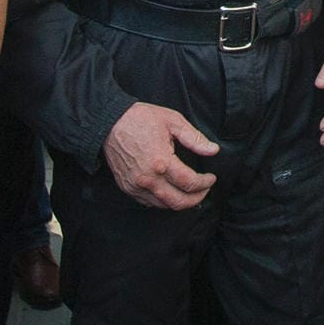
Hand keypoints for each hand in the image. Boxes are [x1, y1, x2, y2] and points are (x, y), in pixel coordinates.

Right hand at [102, 102, 219, 209]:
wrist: (110, 122)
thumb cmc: (141, 119)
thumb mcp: (173, 121)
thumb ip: (195, 138)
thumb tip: (213, 150)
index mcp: (162, 162)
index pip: (190, 183)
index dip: (205, 183)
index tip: (211, 178)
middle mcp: (148, 179)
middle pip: (179, 202)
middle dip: (197, 198)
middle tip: (204, 189)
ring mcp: (135, 185)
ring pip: (164, 205)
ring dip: (181, 202)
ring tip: (190, 191)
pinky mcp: (127, 187)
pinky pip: (149, 202)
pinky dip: (163, 200)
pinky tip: (171, 191)